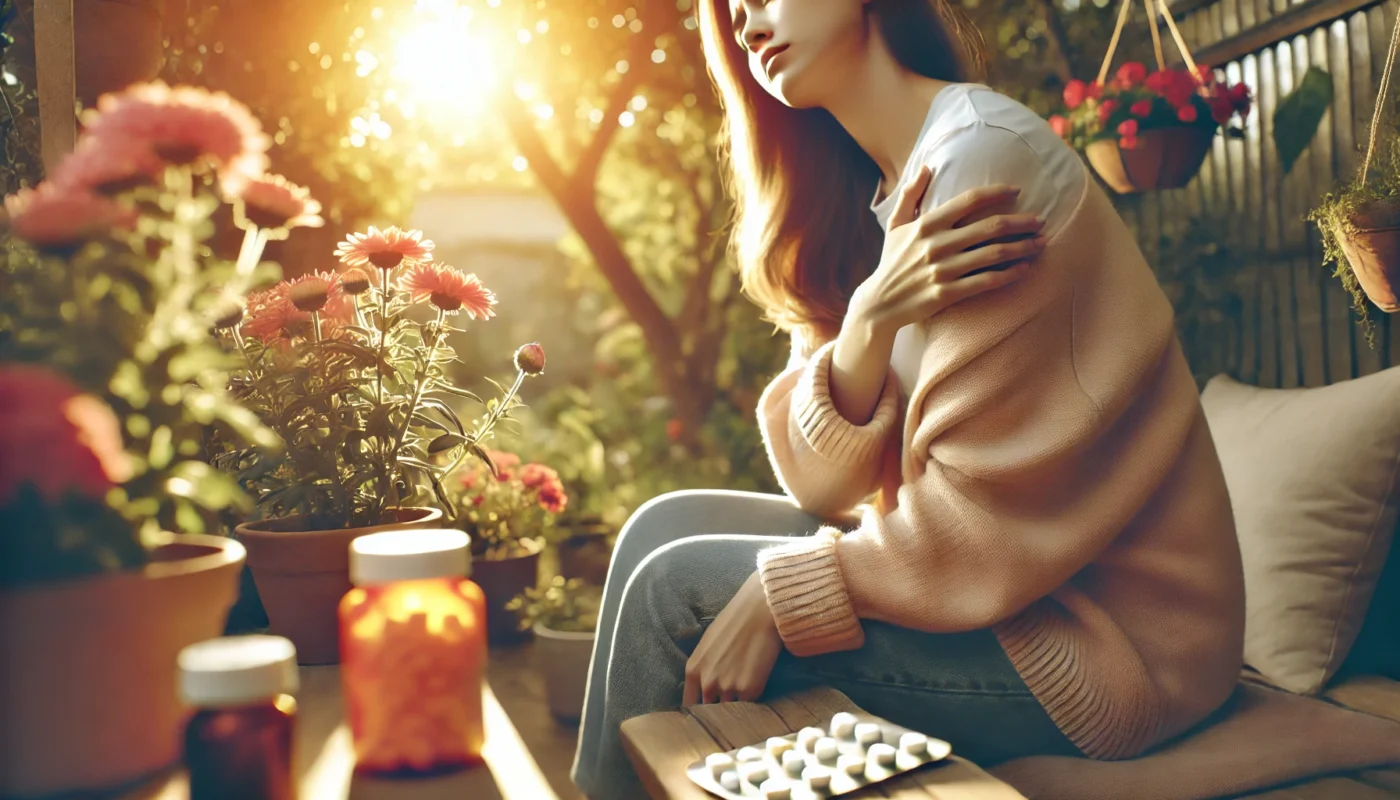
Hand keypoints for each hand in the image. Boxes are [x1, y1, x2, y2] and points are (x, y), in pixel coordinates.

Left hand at [683, 571, 782, 705]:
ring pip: (730, 710)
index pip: (690, 704)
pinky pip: (749, 705)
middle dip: (718, 708)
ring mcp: (728, 688)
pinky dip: (752, 701)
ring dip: (736, 707)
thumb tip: (704, 689)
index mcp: (693, 670)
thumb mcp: (707, 645)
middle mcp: (707, 682)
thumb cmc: (734, 623)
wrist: (759, 613)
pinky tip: (757, 686)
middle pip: (709, 710)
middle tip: (729, 703)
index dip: (699, 709)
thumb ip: (703, 669)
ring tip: (745, 694)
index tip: (708, 710)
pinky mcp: (750, 690)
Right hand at [849, 166, 1047, 337]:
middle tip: (1040, 221)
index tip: (1017, 191)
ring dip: (1022, 247)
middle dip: (1021, 223)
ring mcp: (942, 270)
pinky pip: (985, 282)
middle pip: (989, 227)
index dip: (996, 192)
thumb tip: (925, 166)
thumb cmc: (891, 262)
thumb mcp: (894, 225)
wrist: (879, 304)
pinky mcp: (946, 294)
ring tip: (1041, 243)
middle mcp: (936, 245)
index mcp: (926, 224)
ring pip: (993, 254)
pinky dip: (1009, 274)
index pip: (968, 201)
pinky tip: (1025, 268)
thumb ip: (910, 194)